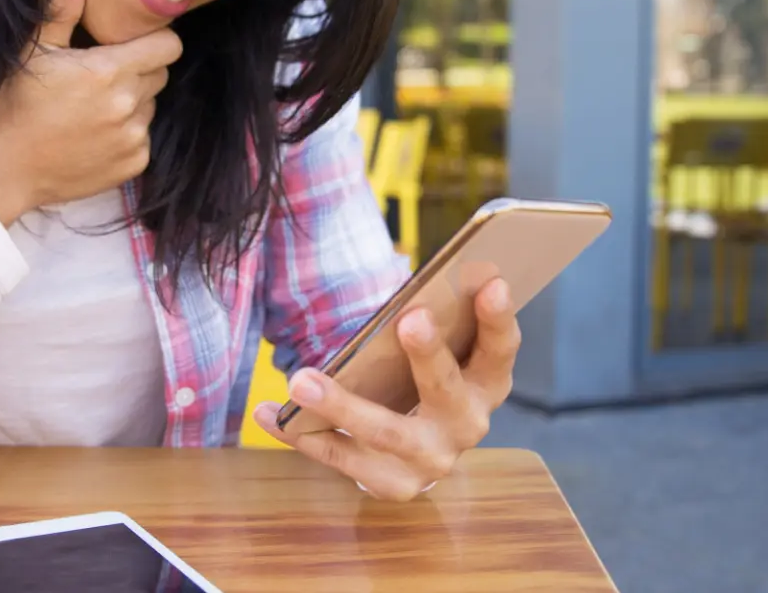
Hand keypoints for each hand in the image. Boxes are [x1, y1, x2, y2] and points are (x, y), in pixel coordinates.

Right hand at [0, 0, 182, 222]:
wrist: (5, 169)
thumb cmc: (15, 104)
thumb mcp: (32, 50)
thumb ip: (61, 7)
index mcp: (109, 72)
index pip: (168, 45)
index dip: (153, 41)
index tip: (130, 45)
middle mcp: (129, 105)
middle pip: (160, 73)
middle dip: (139, 69)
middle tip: (101, 76)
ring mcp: (134, 138)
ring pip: (151, 105)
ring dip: (132, 101)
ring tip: (92, 107)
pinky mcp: (134, 164)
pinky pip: (143, 137)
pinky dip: (126, 133)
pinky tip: (93, 134)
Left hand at [253, 278, 520, 500]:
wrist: (416, 453)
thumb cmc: (422, 378)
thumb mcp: (438, 350)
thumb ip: (430, 322)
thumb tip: (410, 287)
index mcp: (488, 383)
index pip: (501, 349)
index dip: (499, 319)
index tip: (493, 282)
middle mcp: (468, 425)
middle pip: (448, 390)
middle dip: (429, 355)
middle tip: (410, 318)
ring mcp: (433, 461)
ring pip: (387, 433)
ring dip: (342, 405)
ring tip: (300, 380)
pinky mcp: (395, 485)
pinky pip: (342, 458)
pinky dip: (301, 434)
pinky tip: (267, 413)